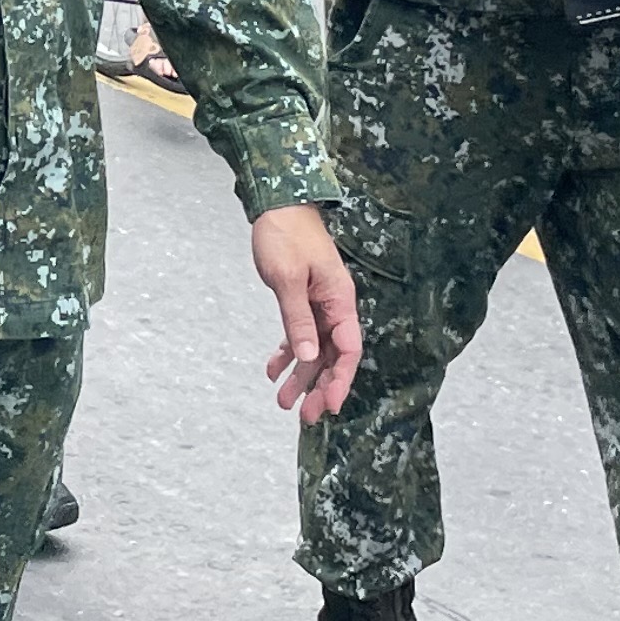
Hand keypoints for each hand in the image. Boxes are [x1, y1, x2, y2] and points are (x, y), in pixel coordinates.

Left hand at [250, 204, 362, 418]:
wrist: (277, 203)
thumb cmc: (286, 234)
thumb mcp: (287, 279)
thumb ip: (297, 319)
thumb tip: (307, 357)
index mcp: (339, 300)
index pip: (346, 349)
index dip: (340, 380)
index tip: (331, 406)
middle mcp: (333, 306)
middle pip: (330, 356)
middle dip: (319, 387)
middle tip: (305, 417)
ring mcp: (318, 304)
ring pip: (313, 349)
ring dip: (300, 377)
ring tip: (283, 402)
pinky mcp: (302, 299)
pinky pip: (299, 333)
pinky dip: (287, 353)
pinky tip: (273, 370)